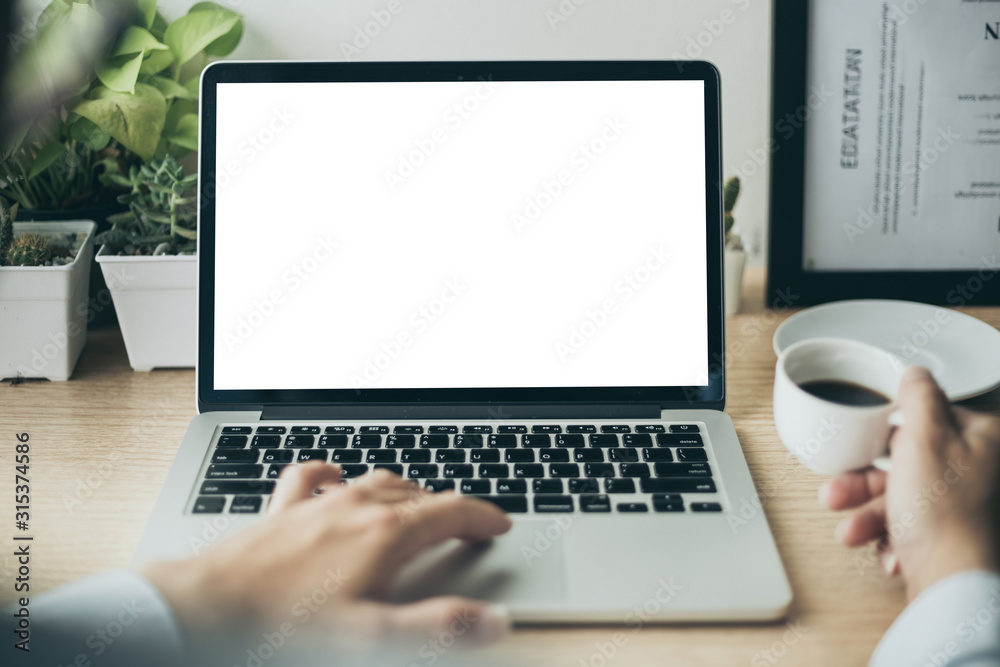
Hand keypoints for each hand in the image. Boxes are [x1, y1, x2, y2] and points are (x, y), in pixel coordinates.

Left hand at [140, 464, 511, 649]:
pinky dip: (335, 475)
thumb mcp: (372, 638)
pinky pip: (314, 476)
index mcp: (384, 533)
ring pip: (375, 480)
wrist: (209, 608)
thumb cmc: (285, 626)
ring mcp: (318, 503)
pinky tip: (334, 480)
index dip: (481, 516)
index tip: (498, 523)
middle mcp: (355, 506)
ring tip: (416, 503)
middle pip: (419, 492)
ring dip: (405, 490)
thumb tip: (492, 621)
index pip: (451, 511)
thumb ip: (436, 627)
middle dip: (449, 506)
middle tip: (465, 523)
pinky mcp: (284, 509)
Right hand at [820, 366, 999, 600]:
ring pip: (906, 498)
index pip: (932, 416)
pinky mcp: (953, 540)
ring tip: (850, 529)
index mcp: (984, 439)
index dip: (893, 430)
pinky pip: (911, 529)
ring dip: (870, 513)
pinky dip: (891, 538)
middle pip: (911, 461)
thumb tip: (915, 373)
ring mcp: (969, 509)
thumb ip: (918, 396)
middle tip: (839, 489)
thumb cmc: (946, 516)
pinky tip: (886, 551)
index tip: (870, 440)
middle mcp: (982, 472)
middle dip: (868, 480)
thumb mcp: (922, 437)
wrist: (954, 585)